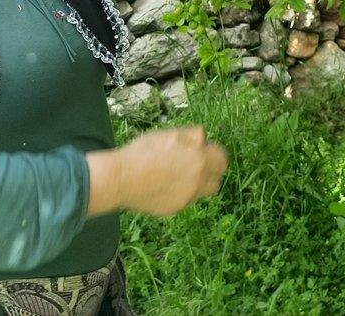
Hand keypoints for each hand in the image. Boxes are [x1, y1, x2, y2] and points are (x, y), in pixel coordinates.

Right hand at [86, 126, 227, 217]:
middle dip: (210, 171)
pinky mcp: (175, 208)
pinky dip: (181, 193)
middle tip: (194, 163)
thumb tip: (203, 140)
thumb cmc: (144, 152)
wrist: (122, 180)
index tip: (203, 150)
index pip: (222, 159)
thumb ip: (193, 136)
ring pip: (203, 191)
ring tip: (177, 174)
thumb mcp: (171, 134)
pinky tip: (164, 184)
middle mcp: (198, 181)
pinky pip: (187, 200)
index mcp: (200, 160)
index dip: (213, 152)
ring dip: (197, 183)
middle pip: (217, 179)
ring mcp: (187, 198)